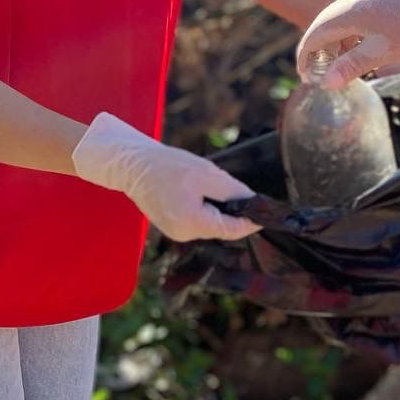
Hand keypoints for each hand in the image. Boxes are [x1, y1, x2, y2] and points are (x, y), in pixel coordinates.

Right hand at [72, 113, 261, 241]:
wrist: (132, 164)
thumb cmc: (168, 165)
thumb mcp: (206, 174)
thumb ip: (232, 191)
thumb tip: (255, 203)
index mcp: (193, 223)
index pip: (233, 229)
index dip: (252, 219)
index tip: (267, 211)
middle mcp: (185, 235)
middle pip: (222, 226)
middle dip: (231, 209)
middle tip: (230, 186)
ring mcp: (177, 233)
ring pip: (210, 223)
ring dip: (216, 207)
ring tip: (205, 184)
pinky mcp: (172, 226)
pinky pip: (197, 220)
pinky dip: (203, 207)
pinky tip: (194, 190)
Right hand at [296, 0, 399, 87]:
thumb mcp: (383, 53)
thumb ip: (352, 66)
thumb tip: (326, 84)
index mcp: (348, 12)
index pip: (314, 33)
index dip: (306, 55)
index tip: (304, 73)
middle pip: (324, 22)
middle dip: (318, 47)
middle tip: (320, 69)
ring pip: (341, 14)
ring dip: (335, 36)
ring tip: (343, 57)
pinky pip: (355, 7)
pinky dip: (350, 25)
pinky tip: (364, 38)